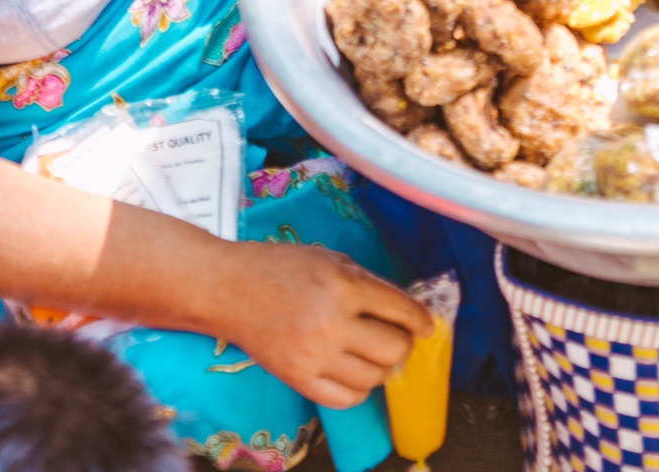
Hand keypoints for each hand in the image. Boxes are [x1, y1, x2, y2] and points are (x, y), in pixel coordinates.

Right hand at [230, 245, 430, 406]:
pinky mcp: (299, 380)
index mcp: (343, 286)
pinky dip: (359, 389)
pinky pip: (346, 399)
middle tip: (398, 337)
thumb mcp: (331, 259)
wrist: (231, 289)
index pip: (400, 310)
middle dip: (405, 344)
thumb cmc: (282, 267)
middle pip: (394, 350)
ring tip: (374, 354)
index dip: (421, 320)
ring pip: (373, 379)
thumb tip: (404, 309)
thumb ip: (368, 283)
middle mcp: (332, 324)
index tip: (427, 325)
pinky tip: (355, 372)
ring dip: (382, 367)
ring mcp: (315, 357)